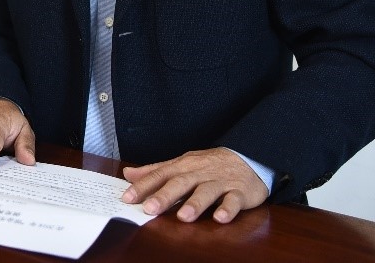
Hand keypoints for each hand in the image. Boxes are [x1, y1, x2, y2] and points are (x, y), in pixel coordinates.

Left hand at [121, 148, 268, 223]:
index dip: (143, 186)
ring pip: (206, 192)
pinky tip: (220, 217)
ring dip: (195, 204)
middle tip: (150, 208)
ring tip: (184, 216)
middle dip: (165, 196)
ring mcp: (220, 182)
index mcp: (183, 167)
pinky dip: (228, 209)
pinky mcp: (239, 192)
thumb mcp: (181, 164)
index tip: (127, 198)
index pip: (160, 175)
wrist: (248, 157)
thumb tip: (128, 174)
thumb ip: (155, 171)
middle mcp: (199, 173)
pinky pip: (233, 200)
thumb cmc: (209, 165)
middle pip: (180, 183)